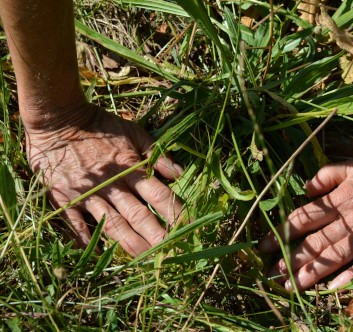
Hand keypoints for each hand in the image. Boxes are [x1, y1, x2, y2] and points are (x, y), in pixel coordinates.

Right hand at [26, 104, 183, 256]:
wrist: (57, 118)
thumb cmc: (100, 125)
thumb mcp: (133, 132)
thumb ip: (157, 154)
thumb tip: (181, 173)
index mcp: (129, 167)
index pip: (158, 194)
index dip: (174, 212)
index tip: (189, 227)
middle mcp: (111, 184)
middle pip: (137, 214)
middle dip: (156, 235)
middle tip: (171, 253)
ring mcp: (87, 193)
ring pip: (112, 223)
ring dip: (129, 242)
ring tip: (146, 259)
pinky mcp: (64, 197)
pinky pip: (75, 221)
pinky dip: (85, 236)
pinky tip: (96, 252)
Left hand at [259, 152, 352, 290]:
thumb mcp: (352, 165)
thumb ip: (325, 176)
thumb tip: (304, 190)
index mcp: (337, 199)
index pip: (302, 218)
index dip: (282, 232)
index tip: (264, 247)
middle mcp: (348, 218)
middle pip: (314, 241)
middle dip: (292, 258)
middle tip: (273, 274)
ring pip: (334, 255)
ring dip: (313, 271)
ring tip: (293, 284)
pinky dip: (350, 275)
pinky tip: (333, 288)